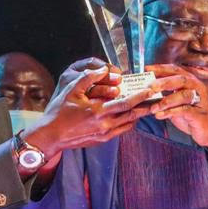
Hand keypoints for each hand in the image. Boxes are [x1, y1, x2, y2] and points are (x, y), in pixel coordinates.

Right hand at [24, 65, 150, 160]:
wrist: (51, 136)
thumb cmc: (59, 111)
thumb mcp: (71, 90)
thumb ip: (88, 78)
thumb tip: (103, 68)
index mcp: (98, 112)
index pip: (126, 103)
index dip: (140, 96)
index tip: (151, 89)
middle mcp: (105, 125)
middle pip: (132, 115)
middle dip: (145, 107)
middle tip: (156, 99)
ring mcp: (105, 135)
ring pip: (129, 124)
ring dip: (138, 115)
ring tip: (147, 106)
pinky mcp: (103, 140)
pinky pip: (121, 130)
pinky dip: (128, 122)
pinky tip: (130, 115)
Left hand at [145, 64, 207, 148]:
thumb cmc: (191, 115)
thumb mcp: (176, 103)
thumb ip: (165, 96)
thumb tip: (145, 93)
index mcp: (190, 81)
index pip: (175, 70)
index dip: (161, 68)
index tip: (147, 69)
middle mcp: (196, 87)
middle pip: (180, 79)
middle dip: (164, 82)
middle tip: (150, 87)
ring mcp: (199, 100)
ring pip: (183, 95)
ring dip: (166, 101)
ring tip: (153, 108)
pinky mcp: (200, 113)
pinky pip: (185, 110)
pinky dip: (171, 112)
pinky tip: (160, 116)